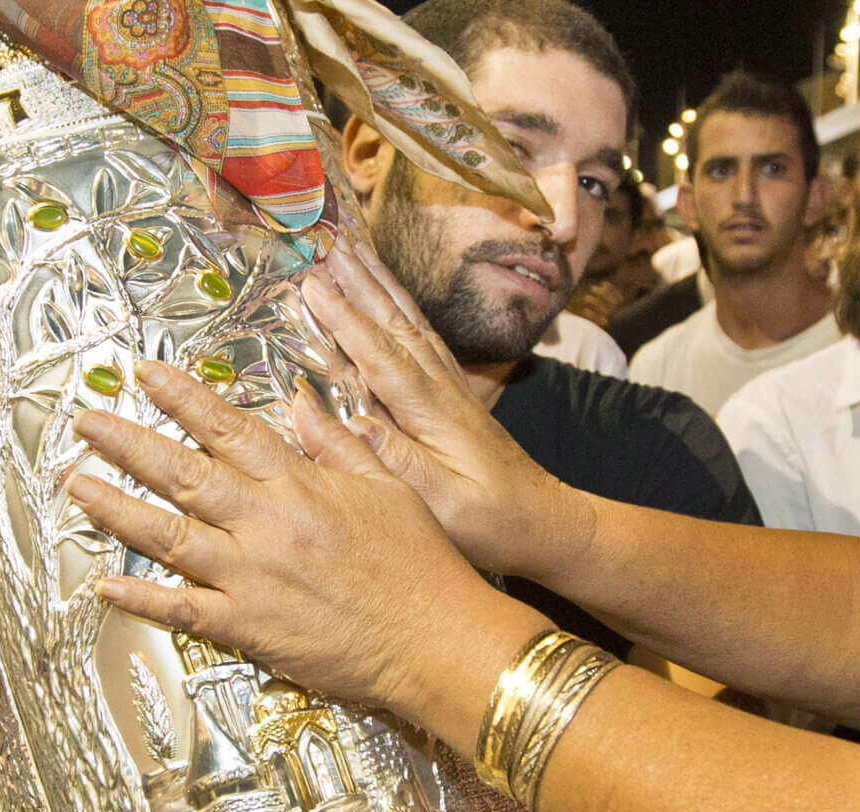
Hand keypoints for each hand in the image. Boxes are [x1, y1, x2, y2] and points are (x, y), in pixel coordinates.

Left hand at [66, 361, 522, 718]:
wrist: (437, 638)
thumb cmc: (423, 564)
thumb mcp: (390, 488)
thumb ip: (339, 444)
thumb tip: (298, 402)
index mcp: (300, 483)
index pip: (227, 428)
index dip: (181, 398)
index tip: (144, 374)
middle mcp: (265, 522)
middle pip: (181, 473)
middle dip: (127, 442)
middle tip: (85, 420)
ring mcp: (250, 575)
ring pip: (167, 535)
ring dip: (115, 509)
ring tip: (77, 485)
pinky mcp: (248, 626)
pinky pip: (182, 609)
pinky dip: (141, 598)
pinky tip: (106, 585)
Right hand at [304, 239, 594, 580]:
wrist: (549, 523)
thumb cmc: (494, 524)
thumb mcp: (442, 503)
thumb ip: (392, 459)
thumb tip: (340, 419)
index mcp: (435, 414)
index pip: (382, 356)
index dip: (345, 319)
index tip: (310, 282)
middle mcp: (444, 391)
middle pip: (397, 324)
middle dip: (359, 282)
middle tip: (325, 240)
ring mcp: (453, 390)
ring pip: (411, 324)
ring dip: (380, 284)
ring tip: (352, 248)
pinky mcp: (457, 398)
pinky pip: (424, 339)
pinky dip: (401, 309)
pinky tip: (390, 297)